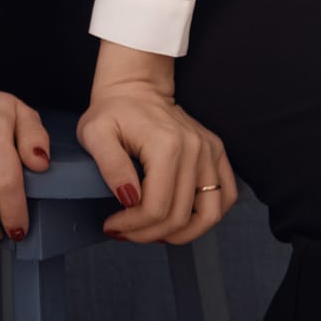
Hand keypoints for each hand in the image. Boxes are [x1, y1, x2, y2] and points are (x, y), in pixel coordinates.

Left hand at [78, 77, 236, 245]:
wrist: (136, 85)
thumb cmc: (113, 109)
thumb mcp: (94, 132)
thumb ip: (110, 166)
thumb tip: (130, 199)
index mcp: (166, 144)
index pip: (156, 208)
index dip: (133, 226)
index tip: (113, 225)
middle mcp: (195, 149)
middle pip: (180, 217)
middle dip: (149, 233)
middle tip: (126, 231)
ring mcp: (210, 150)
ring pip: (209, 215)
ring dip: (182, 234)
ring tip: (155, 231)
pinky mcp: (217, 152)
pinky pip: (227, 196)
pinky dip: (208, 216)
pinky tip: (183, 218)